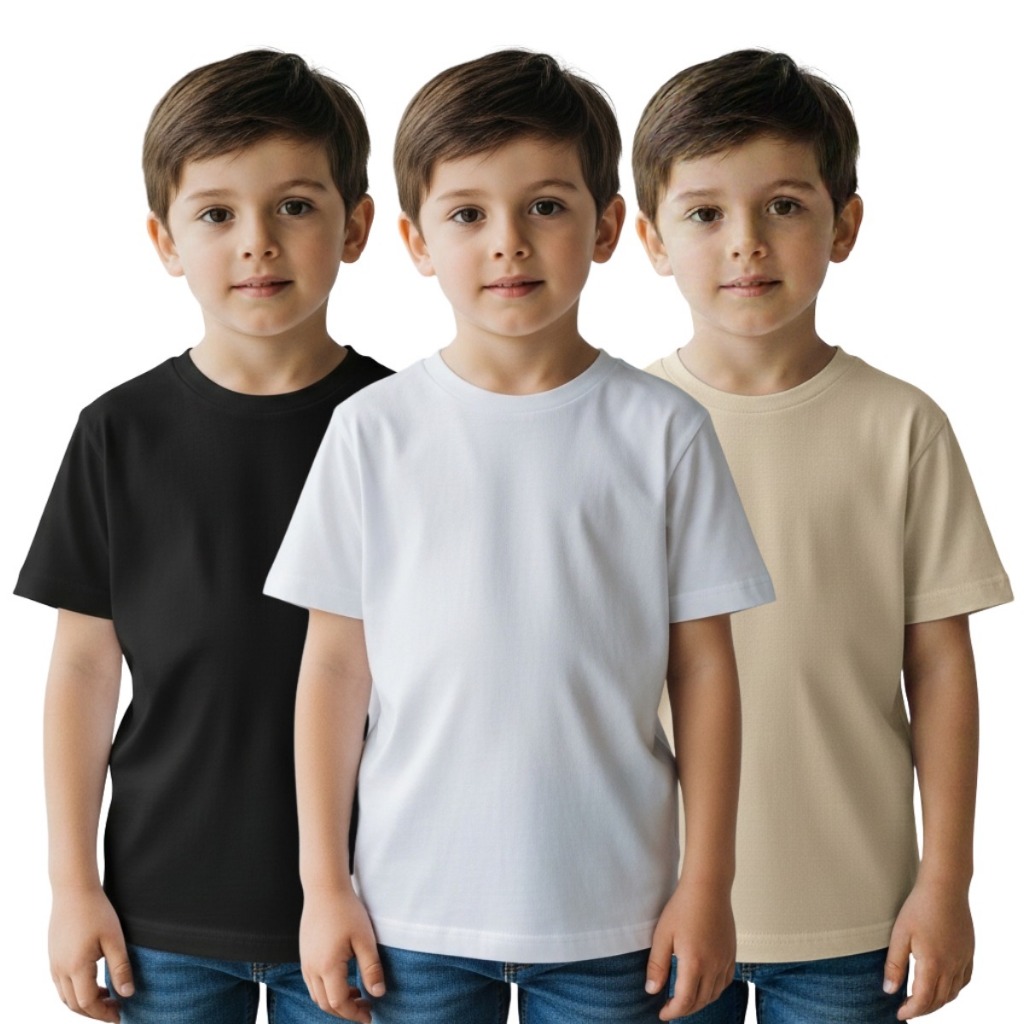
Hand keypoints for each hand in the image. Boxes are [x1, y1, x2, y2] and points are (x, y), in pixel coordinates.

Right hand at [49, 887, 133, 1021]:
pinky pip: (61, 984)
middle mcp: (60, 970)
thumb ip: (120, 967)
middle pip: (74, 1004)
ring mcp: (54, 964)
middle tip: (116, 1009)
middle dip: (94, 1012)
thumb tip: (128, 994)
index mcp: (76, 967)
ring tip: (107, 997)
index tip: (120, 1015)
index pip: (87, 1003)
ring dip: (84, 1003)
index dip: (103, 1013)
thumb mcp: (114, 939)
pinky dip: (76, 991)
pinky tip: (93, 982)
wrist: (73, 890)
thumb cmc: (97, 911)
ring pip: (65, 997)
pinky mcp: (53, 956)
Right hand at [301, 887, 383, 1022]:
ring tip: (356, 994)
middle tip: (366, 1007)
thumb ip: (371, 968)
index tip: (369, 1015)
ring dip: (335, 1001)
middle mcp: (312, 968)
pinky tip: (343, 979)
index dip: (354, 1013)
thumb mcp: (365, 939)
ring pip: (317, 995)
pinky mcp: (305, 955)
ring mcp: (305, 962)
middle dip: (345, 1011)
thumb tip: (378, 994)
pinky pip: (312, 983)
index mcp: (327, 966)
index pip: (338, 1003)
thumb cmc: (347, 910)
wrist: (325, 888)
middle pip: (325, 1004)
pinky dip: (327, 990)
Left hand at [646, 878, 734, 1019]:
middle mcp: (713, 966)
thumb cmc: (683, 907)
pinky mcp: (731, 953)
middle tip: (670, 1009)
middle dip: (685, 1010)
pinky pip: (726, 981)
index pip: (685, 1001)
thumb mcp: (662, 934)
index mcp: (695, 963)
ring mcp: (725, 960)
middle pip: (701, 1001)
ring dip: (700, 1002)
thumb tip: (652, 990)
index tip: (662, 1014)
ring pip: (715, 994)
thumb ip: (657, 964)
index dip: (672, 1012)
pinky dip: (714, 991)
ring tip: (685, 1000)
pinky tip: (705, 987)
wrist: (708, 886)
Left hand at [884, 879, 972, 1019]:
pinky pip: (964, 980)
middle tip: (908, 1009)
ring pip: (953, 992)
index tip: (899, 1014)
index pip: (923, 1000)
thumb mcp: (900, 934)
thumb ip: (894, 964)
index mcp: (933, 964)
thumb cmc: (919, 907)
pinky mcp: (968, 951)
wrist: (945, 887)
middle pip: (939, 1000)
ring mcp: (963, 959)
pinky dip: (953, 989)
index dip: (911, 1010)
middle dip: (923, 1009)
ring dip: (938, 1001)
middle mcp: (952, 966)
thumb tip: (889, 990)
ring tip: (922, 1001)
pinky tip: (945, 986)